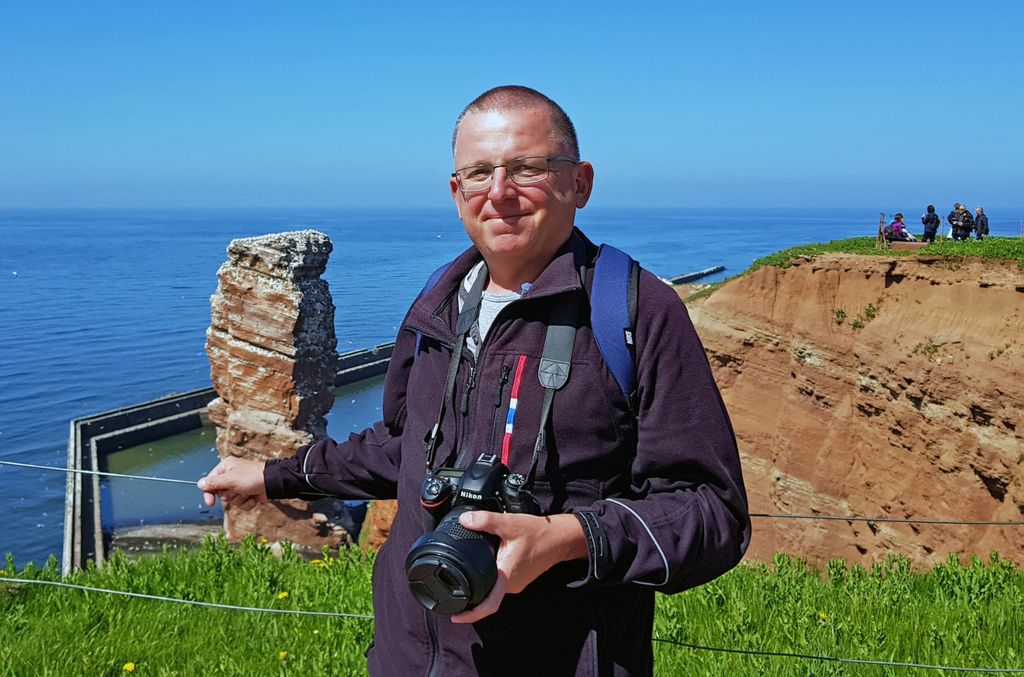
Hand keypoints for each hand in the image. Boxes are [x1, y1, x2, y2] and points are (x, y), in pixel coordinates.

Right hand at [197, 456, 267, 509]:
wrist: (273, 483)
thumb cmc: (252, 477)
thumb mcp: (230, 480)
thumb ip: (214, 483)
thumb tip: (199, 484)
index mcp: (226, 467)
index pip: (210, 482)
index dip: (209, 493)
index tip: (210, 503)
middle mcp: (232, 475)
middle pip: (221, 493)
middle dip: (230, 495)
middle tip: (238, 489)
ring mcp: (240, 485)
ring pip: (231, 500)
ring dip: (240, 499)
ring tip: (248, 491)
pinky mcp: (248, 493)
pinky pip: (241, 504)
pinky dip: (247, 503)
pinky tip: (254, 497)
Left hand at [450, 512, 586, 623]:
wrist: (560, 538)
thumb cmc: (539, 534)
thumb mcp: (510, 523)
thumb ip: (486, 521)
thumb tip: (465, 520)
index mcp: (507, 576)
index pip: (488, 604)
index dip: (471, 614)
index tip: (455, 616)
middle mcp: (511, 584)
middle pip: (486, 596)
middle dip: (470, 593)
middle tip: (452, 586)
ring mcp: (516, 583)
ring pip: (493, 587)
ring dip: (481, 581)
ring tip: (467, 570)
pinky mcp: (518, 578)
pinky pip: (500, 580)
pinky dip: (491, 574)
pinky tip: (486, 562)